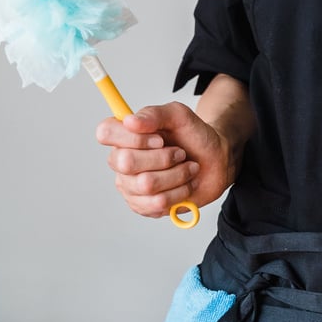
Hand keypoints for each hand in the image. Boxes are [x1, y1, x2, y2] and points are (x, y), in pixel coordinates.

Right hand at [96, 102, 233, 218]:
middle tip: (180, 153)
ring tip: (187, 168)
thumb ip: (154, 114)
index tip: (159, 139)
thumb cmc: (194, 136)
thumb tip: (130, 121)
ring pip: (146, 184)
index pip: (105, 132)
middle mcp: (121, 160)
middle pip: (126, 162)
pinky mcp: (143, 206)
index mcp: (125, 135)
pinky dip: (179, 192)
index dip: (132, 137)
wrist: (215, 161)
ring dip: (176, 175)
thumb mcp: (179, 115)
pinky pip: (157, 203)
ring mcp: (130, 186)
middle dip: (163, 157)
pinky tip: (185, 184)